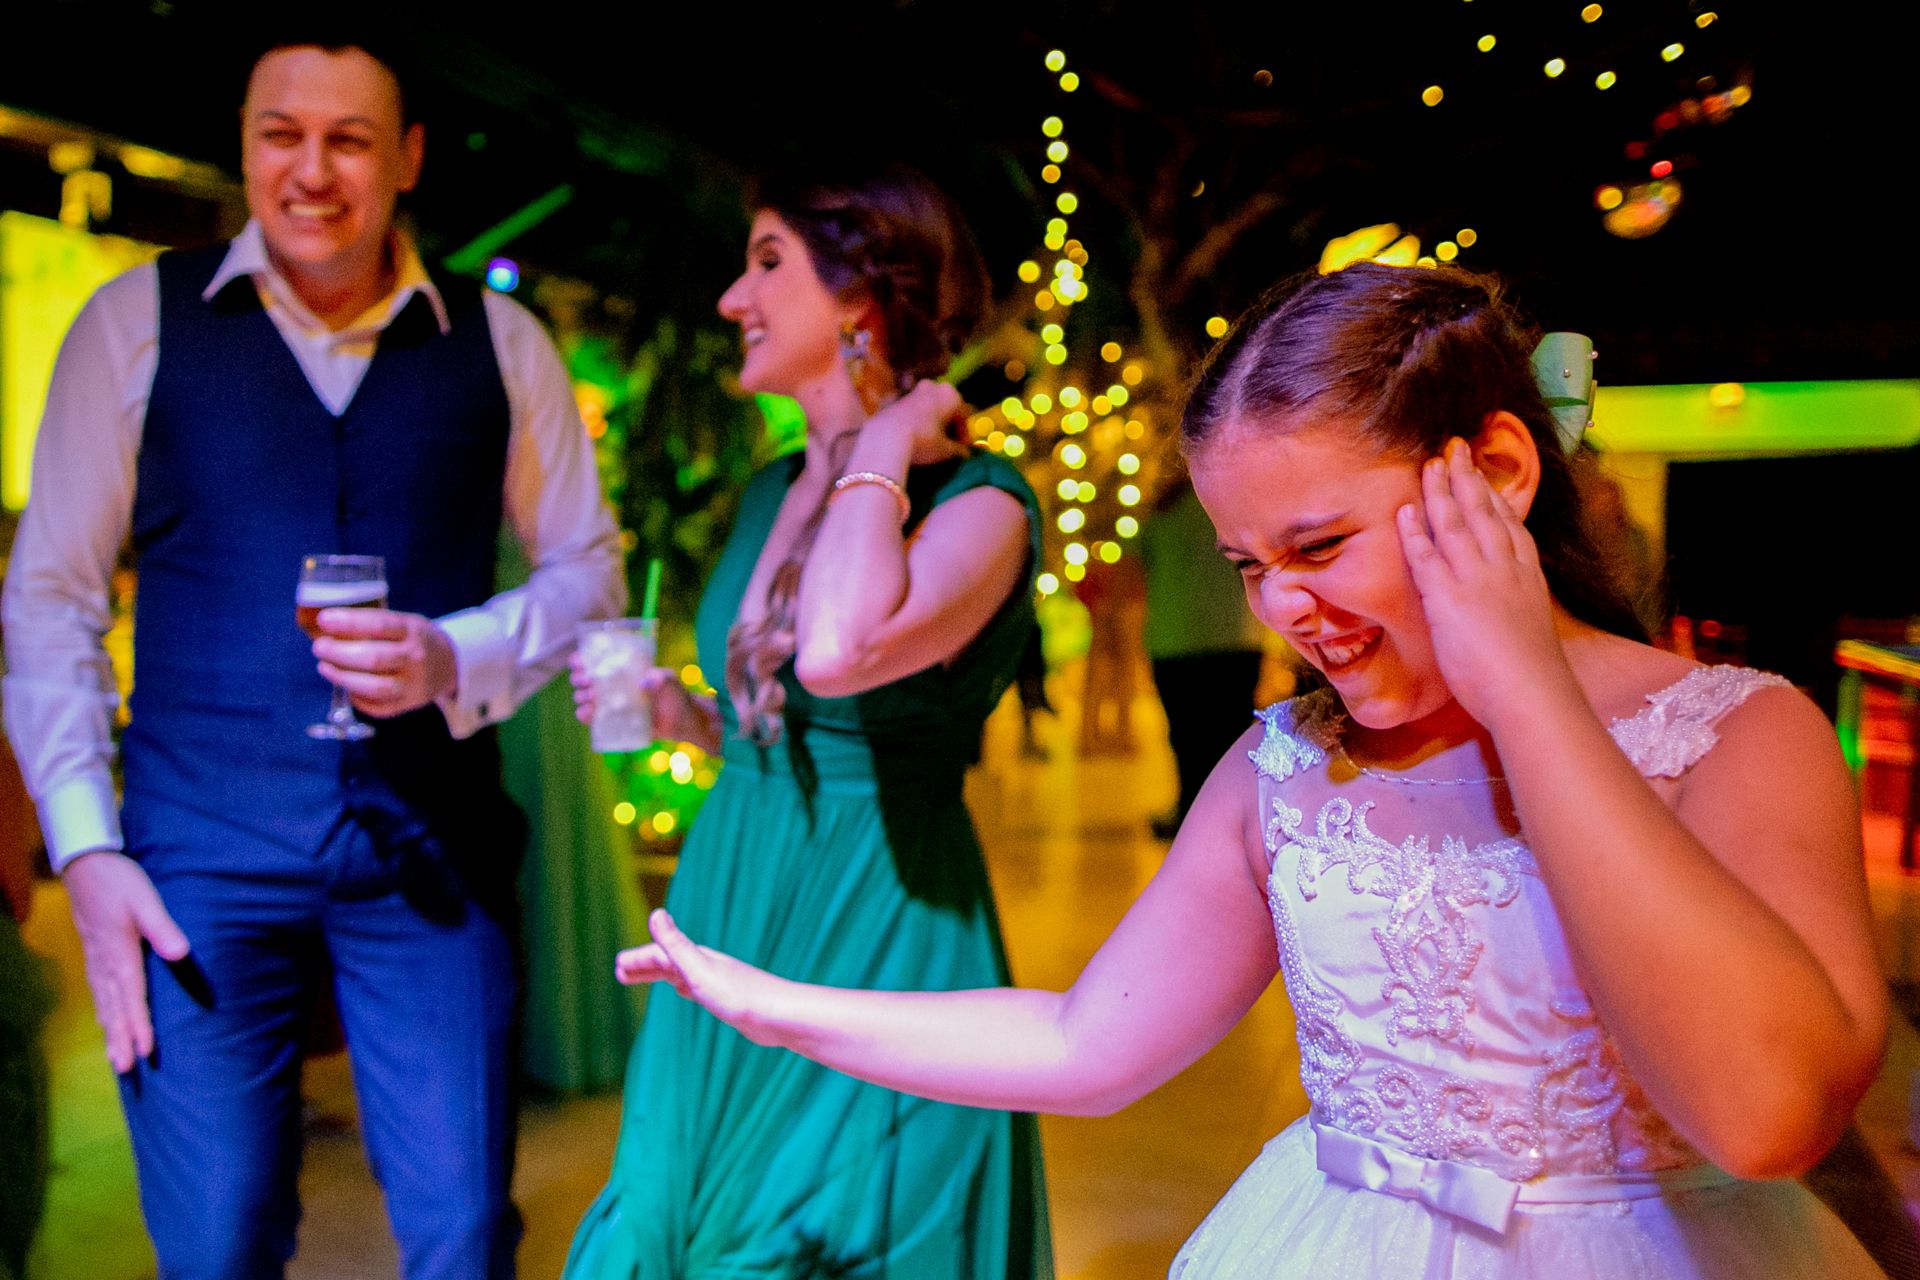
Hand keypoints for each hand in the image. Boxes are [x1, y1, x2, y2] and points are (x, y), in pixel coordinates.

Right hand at [62, 851, 189, 1073]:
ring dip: (111, 1032)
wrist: (86, 866)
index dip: (139, 1025)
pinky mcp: (94, 956)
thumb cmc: (120, 882)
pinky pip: (98, 994)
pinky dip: (103, 1014)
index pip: (132, 997)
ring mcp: (96, 961)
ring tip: (116, 1061)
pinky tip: (105, 1024)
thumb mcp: (146, 899)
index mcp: (119, 953)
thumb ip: (163, 928)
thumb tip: (180, 954)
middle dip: (121, 1039)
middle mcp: (104, 963)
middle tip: (127, 1070)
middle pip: (114, 1008)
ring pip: (104, 1005)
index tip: (146, 1051)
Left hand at [313, 608, 457, 717]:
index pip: (379, 626)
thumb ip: (372, 625)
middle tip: (319, 647)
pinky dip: (356, 698)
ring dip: (343, 677)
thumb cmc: (415, 640)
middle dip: (339, 653)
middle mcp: (415, 659)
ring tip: (324, 667)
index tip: (324, 620)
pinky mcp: (407, 705)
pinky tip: (346, 686)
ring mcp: (413, 685)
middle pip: (373, 658)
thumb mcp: (404, 622)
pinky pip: (377, 707)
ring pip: (374, 687)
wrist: (449, 665)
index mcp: (414, 631)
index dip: (349, 622)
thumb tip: (326, 627)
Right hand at [570, 649, 715, 744]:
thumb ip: (660, 678)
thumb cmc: (675, 695)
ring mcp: (611, 704)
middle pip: (585, 680)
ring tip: (590, 697)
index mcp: (621, 670)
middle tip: (586, 680)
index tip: (578, 662)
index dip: (582, 660)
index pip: (595, 661)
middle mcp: (612, 685)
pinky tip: (585, 713)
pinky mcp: (613, 722)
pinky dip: (585, 716)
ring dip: (582, 696)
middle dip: (580, 678)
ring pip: (585, 699)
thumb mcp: (670, 682)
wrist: (682, 722)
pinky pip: (593, 719)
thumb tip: (644, 682)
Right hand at [615, 909, 784, 1045]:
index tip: (617, 967)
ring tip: (641, 978)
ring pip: (680, 974)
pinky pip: (696, 988)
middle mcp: (706, 966)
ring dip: (659, 974)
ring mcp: (717, 981)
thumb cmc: (739, 994)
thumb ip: (676, 944)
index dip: (637, 960)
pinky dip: (682, 985)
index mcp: (698, 959)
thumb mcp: (699, 970)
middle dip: (643, 965)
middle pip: (668, 962)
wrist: (778, 1016)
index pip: (660, 955)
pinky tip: (684, 991)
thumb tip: (656, 912)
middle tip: (619, 972)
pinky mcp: (726, 998)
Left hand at [862, 380, 968, 466]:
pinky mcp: (895, 398)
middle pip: (945, 406)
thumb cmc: (923, 440)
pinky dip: (917, 419)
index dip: (964, 433)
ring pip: (928, 405)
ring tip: (930, 439)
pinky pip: (913, 409)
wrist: (886, 436)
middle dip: (948, 422)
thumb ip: (957, 449)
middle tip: (948, 441)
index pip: (964, 414)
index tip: (963, 447)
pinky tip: (914, 434)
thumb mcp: (945, 449)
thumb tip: (964, 453)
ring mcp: (913, 390)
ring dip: (932, 419)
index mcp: (951, 395)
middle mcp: (933, 386)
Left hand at [1395, 438, 1573, 728]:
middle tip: (1454, 449)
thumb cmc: (1532, 678)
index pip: (1510, 525)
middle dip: (1467, 478)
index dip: (1494, 496)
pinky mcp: (1448, 598)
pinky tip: (1405, 510)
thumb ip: (1515, 613)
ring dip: (1439, 491)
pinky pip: (1427, 556)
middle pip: (1483, 511)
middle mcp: (1504, 568)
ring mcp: (1476, 579)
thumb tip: (1504, 617)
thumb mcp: (1531, 632)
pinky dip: (1415, 531)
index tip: (1483, 475)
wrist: (1531, 694)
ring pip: (1455, 523)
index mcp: (1528, 576)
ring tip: (1429, 464)